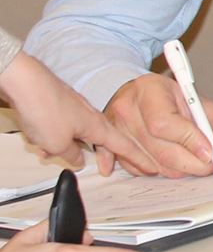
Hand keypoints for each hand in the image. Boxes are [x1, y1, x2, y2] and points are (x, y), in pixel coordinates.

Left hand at [0, 51, 159, 176]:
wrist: (24, 82)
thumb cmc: (45, 108)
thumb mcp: (58, 144)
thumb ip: (71, 155)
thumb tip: (77, 160)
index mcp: (98, 126)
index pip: (124, 146)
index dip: (138, 158)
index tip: (151, 166)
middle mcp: (90, 116)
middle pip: (102, 141)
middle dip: (104, 156)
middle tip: (108, 169)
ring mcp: (74, 109)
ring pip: (78, 135)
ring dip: (70, 147)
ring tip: (51, 153)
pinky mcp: (57, 105)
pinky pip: (62, 127)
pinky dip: (55, 137)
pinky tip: (40, 140)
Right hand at [102, 72, 212, 177]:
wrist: (141, 96)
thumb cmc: (173, 101)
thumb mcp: (205, 105)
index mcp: (150, 90)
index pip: (165, 123)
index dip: (191, 141)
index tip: (211, 153)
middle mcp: (126, 109)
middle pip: (160, 150)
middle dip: (192, 164)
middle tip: (210, 165)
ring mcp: (114, 131)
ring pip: (152, 166)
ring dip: (177, 169)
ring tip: (188, 156)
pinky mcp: (108, 148)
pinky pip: (138, 171)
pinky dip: (157, 171)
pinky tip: (166, 159)